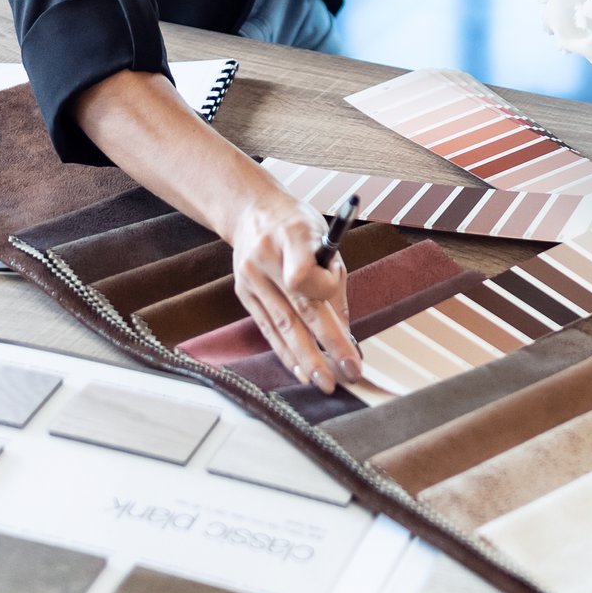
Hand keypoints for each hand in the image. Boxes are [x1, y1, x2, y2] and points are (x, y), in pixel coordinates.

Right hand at [224, 180, 361, 393]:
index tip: (341, 301)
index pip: (305, 274)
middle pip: (297, 308)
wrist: (252, 211)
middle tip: (348, 372)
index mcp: (292, 235)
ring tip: (325, 382)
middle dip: (326, 345)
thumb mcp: (322, 237)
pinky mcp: (243, 293)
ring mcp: (250, 277)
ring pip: (281, 325)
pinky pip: (267, 328)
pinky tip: (300, 370)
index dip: (326, 292)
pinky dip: (285, 351)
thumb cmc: (297, 225)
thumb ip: (333, 279)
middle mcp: (266, 257)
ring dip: (305, 358)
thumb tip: (346, 331)